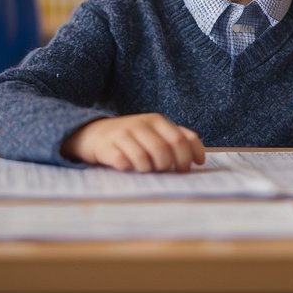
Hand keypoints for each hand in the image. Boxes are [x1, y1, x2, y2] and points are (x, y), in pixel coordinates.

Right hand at [61, 113, 205, 171]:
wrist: (93, 133)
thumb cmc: (131, 137)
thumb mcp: (155, 132)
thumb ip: (177, 139)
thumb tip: (199, 158)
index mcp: (157, 120)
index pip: (181, 139)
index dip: (187, 157)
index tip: (187, 169)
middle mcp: (141, 124)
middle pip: (163, 151)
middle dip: (167, 166)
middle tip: (164, 172)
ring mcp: (122, 134)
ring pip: (144, 159)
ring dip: (148, 170)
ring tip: (145, 170)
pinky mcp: (106, 146)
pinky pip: (123, 163)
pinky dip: (129, 170)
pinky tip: (127, 169)